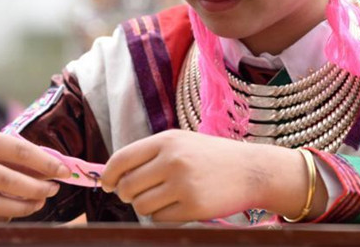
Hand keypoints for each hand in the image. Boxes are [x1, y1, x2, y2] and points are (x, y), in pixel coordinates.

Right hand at [0, 126, 69, 221]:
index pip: (18, 151)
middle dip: (37, 188)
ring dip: (24, 206)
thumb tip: (50, 167)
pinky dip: (3, 215)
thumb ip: (11, 153)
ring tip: (39, 202)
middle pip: (8, 181)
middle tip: (53, 189)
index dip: (45, 163)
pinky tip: (15, 210)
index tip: (64, 171)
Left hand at [102, 129, 317, 221]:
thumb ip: (150, 154)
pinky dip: (164, 216)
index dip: (109, 175)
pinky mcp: (193, 207)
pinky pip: (159, 219)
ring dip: (147, 206)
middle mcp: (173, 160)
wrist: (252, 171)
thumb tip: (113, 176)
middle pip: (127, 186)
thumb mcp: (182, 143)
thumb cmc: (212, 157)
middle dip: (127, 194)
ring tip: (165, 198)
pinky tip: (180, 205)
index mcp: (167, 140)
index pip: (121, 159)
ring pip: (141, 205)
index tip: (107, 184)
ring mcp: (183, 184)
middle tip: (139, 194)